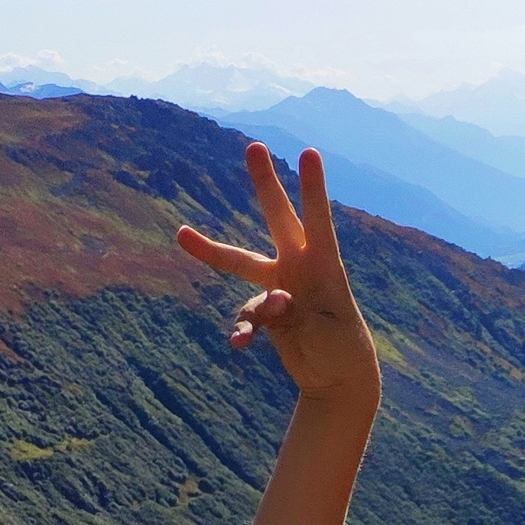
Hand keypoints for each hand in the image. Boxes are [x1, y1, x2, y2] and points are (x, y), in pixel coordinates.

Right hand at [177, 142, 379, 403]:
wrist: (338, 378)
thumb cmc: (342, 349)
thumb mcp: (323, 331)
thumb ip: (293, 311)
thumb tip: (269, 300)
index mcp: (323, 265)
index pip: (317, 220)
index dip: (311, 188)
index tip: (308, 152)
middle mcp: (298, 266)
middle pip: (277, 218)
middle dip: (264, 184)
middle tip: (254, 146)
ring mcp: (279, 286)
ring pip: (239, 262)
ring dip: (210, 249)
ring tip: (182, 234)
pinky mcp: (265, 312)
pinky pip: (245, 316)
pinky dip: (242, 329)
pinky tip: (239, 344)